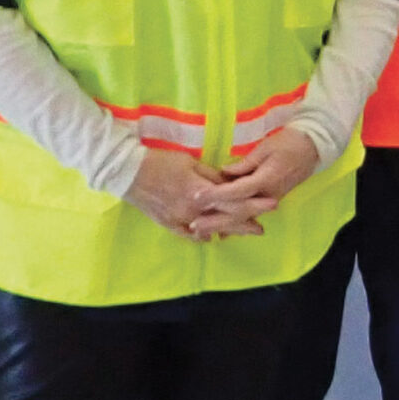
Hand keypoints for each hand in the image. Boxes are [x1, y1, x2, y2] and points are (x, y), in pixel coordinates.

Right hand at [124, 147, 250, 238]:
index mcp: (200, 192)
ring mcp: (179, 220)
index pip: (234, 200)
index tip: (271, 203)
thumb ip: (213, 176)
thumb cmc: (160, 161)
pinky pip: (188, 235)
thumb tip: (231, 184)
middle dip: (246, 224)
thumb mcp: (191, 162)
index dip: (254, 203)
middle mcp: (192, 211)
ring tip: (243, 233)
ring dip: (228, 232)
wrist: (127, 172)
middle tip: (262, 228)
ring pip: (209, 230)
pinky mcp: (167, 224)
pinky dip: (201, 236)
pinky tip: (212, 237)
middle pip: (226, 219)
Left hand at [193, 130, 325, 236]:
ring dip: (222, 226)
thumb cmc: (289, 143)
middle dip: (215, 221)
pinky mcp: (269, 200)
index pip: (237, 191)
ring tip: (201, 232)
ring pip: (243, 218)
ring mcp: (270, 200)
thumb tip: (224, 172)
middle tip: (194, 227)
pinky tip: (220, 230)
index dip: (216, 194)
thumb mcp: (266, 148)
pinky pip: (249, 215)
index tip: (196, 196)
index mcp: (267, 179)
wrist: (313, 149)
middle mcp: (268, 195)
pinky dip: (233, 223)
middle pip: (238, 212)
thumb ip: (245, 164)